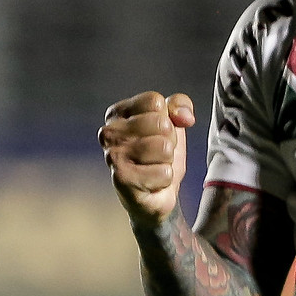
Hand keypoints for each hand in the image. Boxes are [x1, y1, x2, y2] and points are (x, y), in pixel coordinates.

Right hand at [100, 91, 194, 227]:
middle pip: (162, 123)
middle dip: (169, 141)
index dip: (167, 118)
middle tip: (157, 154)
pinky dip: (165, 180)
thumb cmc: (160, 154)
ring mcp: (113, 156)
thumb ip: (180, 105)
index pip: (155, 101)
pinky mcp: (121, 179)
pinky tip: (152, 183)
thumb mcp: (173, 122)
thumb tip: (186, 117)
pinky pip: (164, 172)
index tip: (157, 133)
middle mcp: (109, 132)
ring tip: (154, 167)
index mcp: (117, 113)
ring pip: (164, 148)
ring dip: (167, 161)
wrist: (156, 194)